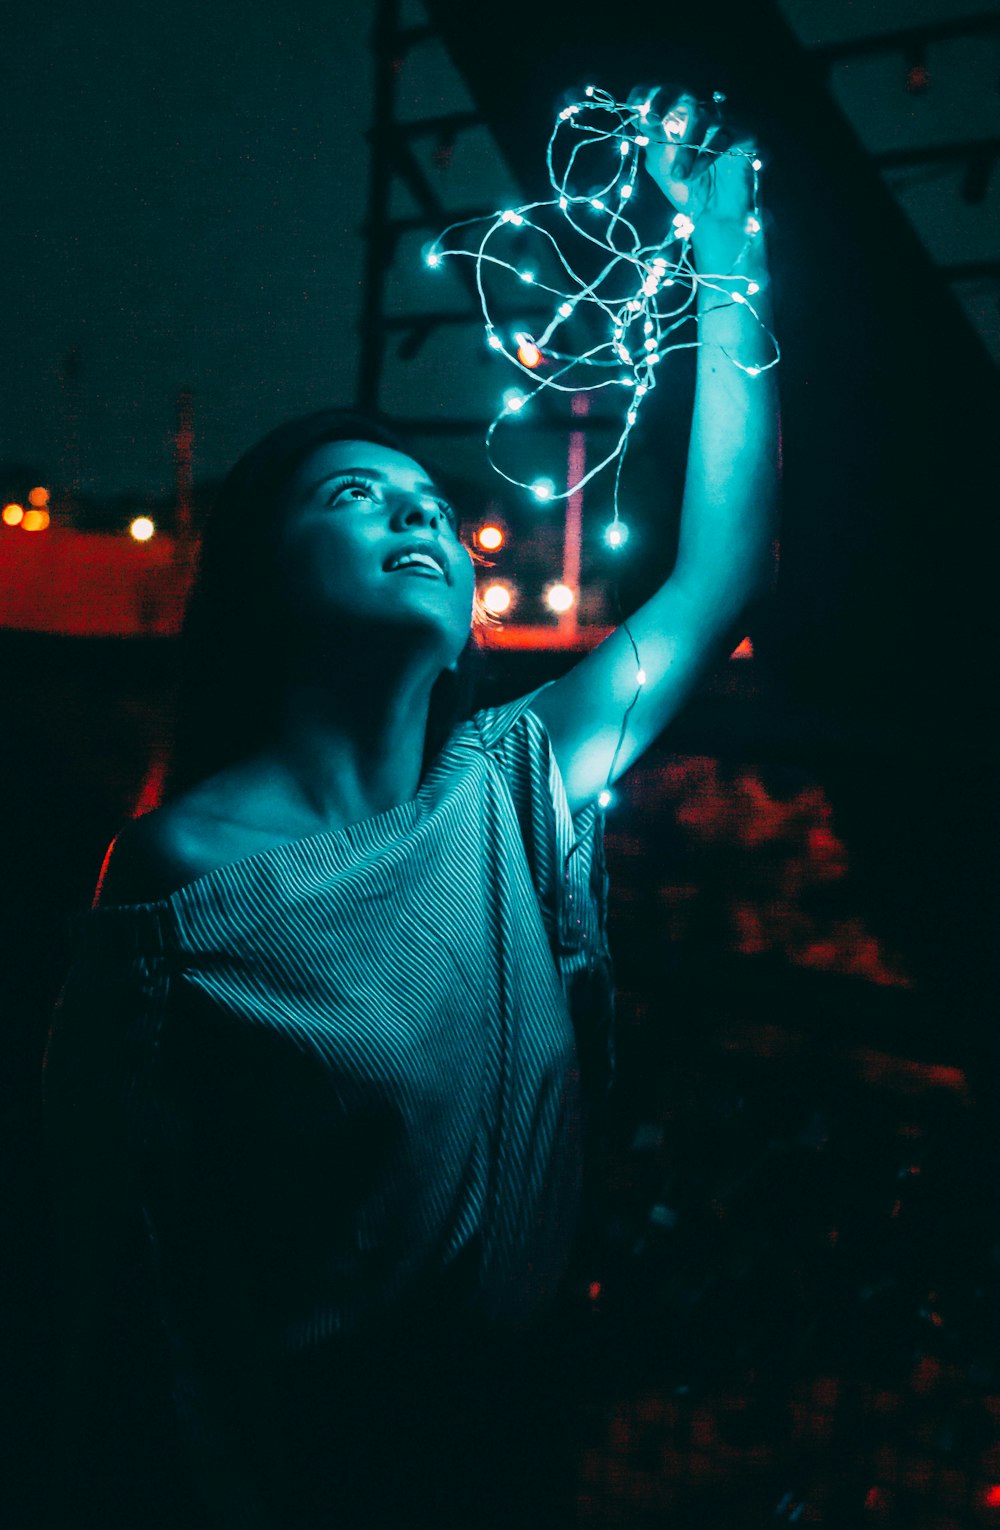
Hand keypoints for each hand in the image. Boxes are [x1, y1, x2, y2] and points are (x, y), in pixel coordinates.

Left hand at [639, 90, 760, 252]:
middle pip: (684, 90)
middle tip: (652, 117)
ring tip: (678, 174)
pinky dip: (705, 156)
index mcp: (678, 117)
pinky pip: (725, 136)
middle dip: (665, 100)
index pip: (662, 93)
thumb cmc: (688, 191)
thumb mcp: (663, 165)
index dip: (648, 93)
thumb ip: (653, 141)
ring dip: (686, 145)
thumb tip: (640, 116)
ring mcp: (725, 122)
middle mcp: (701, 113)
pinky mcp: (747, 136)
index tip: (635, 103)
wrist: (715, 219)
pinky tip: (695, 174)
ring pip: (704, 113)